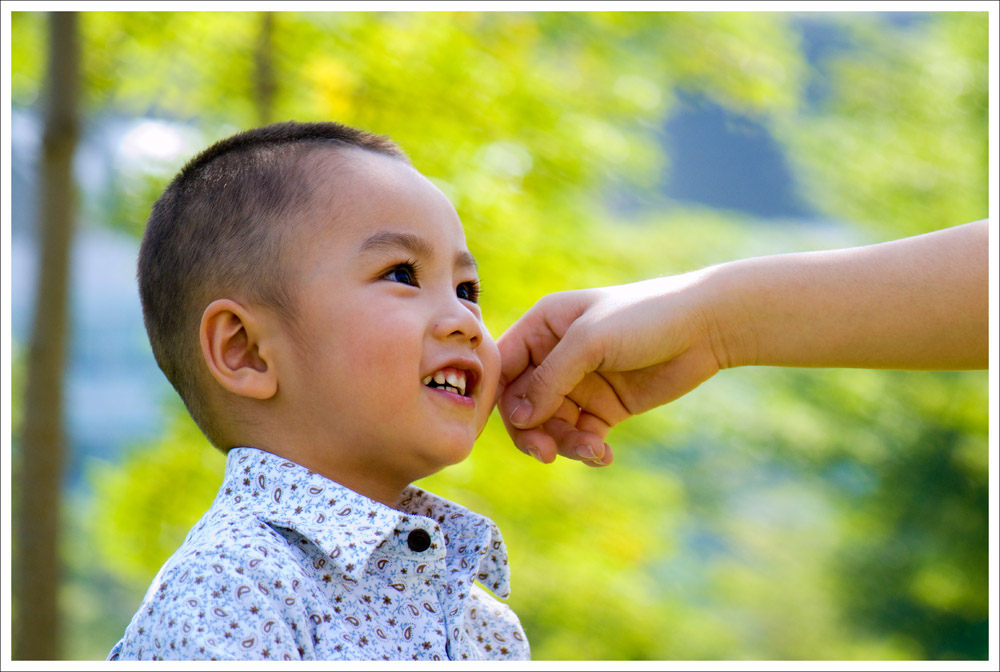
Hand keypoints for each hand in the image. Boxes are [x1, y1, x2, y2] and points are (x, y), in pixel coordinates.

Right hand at [497, 273, 730, 465]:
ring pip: (551, 425)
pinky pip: (581, 436)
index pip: (504, 367)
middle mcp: (555, 356)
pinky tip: (604, 454)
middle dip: (532, 430)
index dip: (499, 398)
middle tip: (546, 454)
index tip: (510, 427)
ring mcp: (580, 384)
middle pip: (523, 404)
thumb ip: (549, 379)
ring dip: (565, 444)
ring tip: (593, 451)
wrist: (706, 326)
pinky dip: (587, 449)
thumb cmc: (645, 317)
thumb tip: (517, 419)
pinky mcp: (605, 407)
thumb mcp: (590, 341)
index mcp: (542, 327)